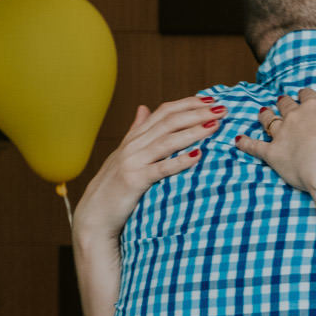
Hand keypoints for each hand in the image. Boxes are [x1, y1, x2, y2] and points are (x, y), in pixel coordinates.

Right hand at [73, 96, 222, 239]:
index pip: (164, 112)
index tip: (212, 99)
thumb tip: (144, 107)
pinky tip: (198, 154)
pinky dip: (180, 160)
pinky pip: (161, 169)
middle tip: (222, 109)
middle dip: (197, 113)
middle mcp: (133, 146)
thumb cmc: (114, 186)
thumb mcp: (125, 154)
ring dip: (193, 131)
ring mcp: (133, 162)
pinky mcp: (134, 181)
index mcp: (134, 138)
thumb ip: (136, 131)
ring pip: (167, 141)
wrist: (94, 215)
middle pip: (169, 122)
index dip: (188, 103)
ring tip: (215, 126)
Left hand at [235, 73, 315, 191]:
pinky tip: (238, 140)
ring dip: (266, 116)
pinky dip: (246, 143)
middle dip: (285, 103)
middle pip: (287, 106)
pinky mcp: (272, 154)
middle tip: (282, 100)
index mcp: (313, 107)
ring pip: (270, 121)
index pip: (308, 96)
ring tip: (262, 112)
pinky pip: (255, 147)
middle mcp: (294, 117)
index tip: (306, 95)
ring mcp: (281, 135)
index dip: (307, 95)